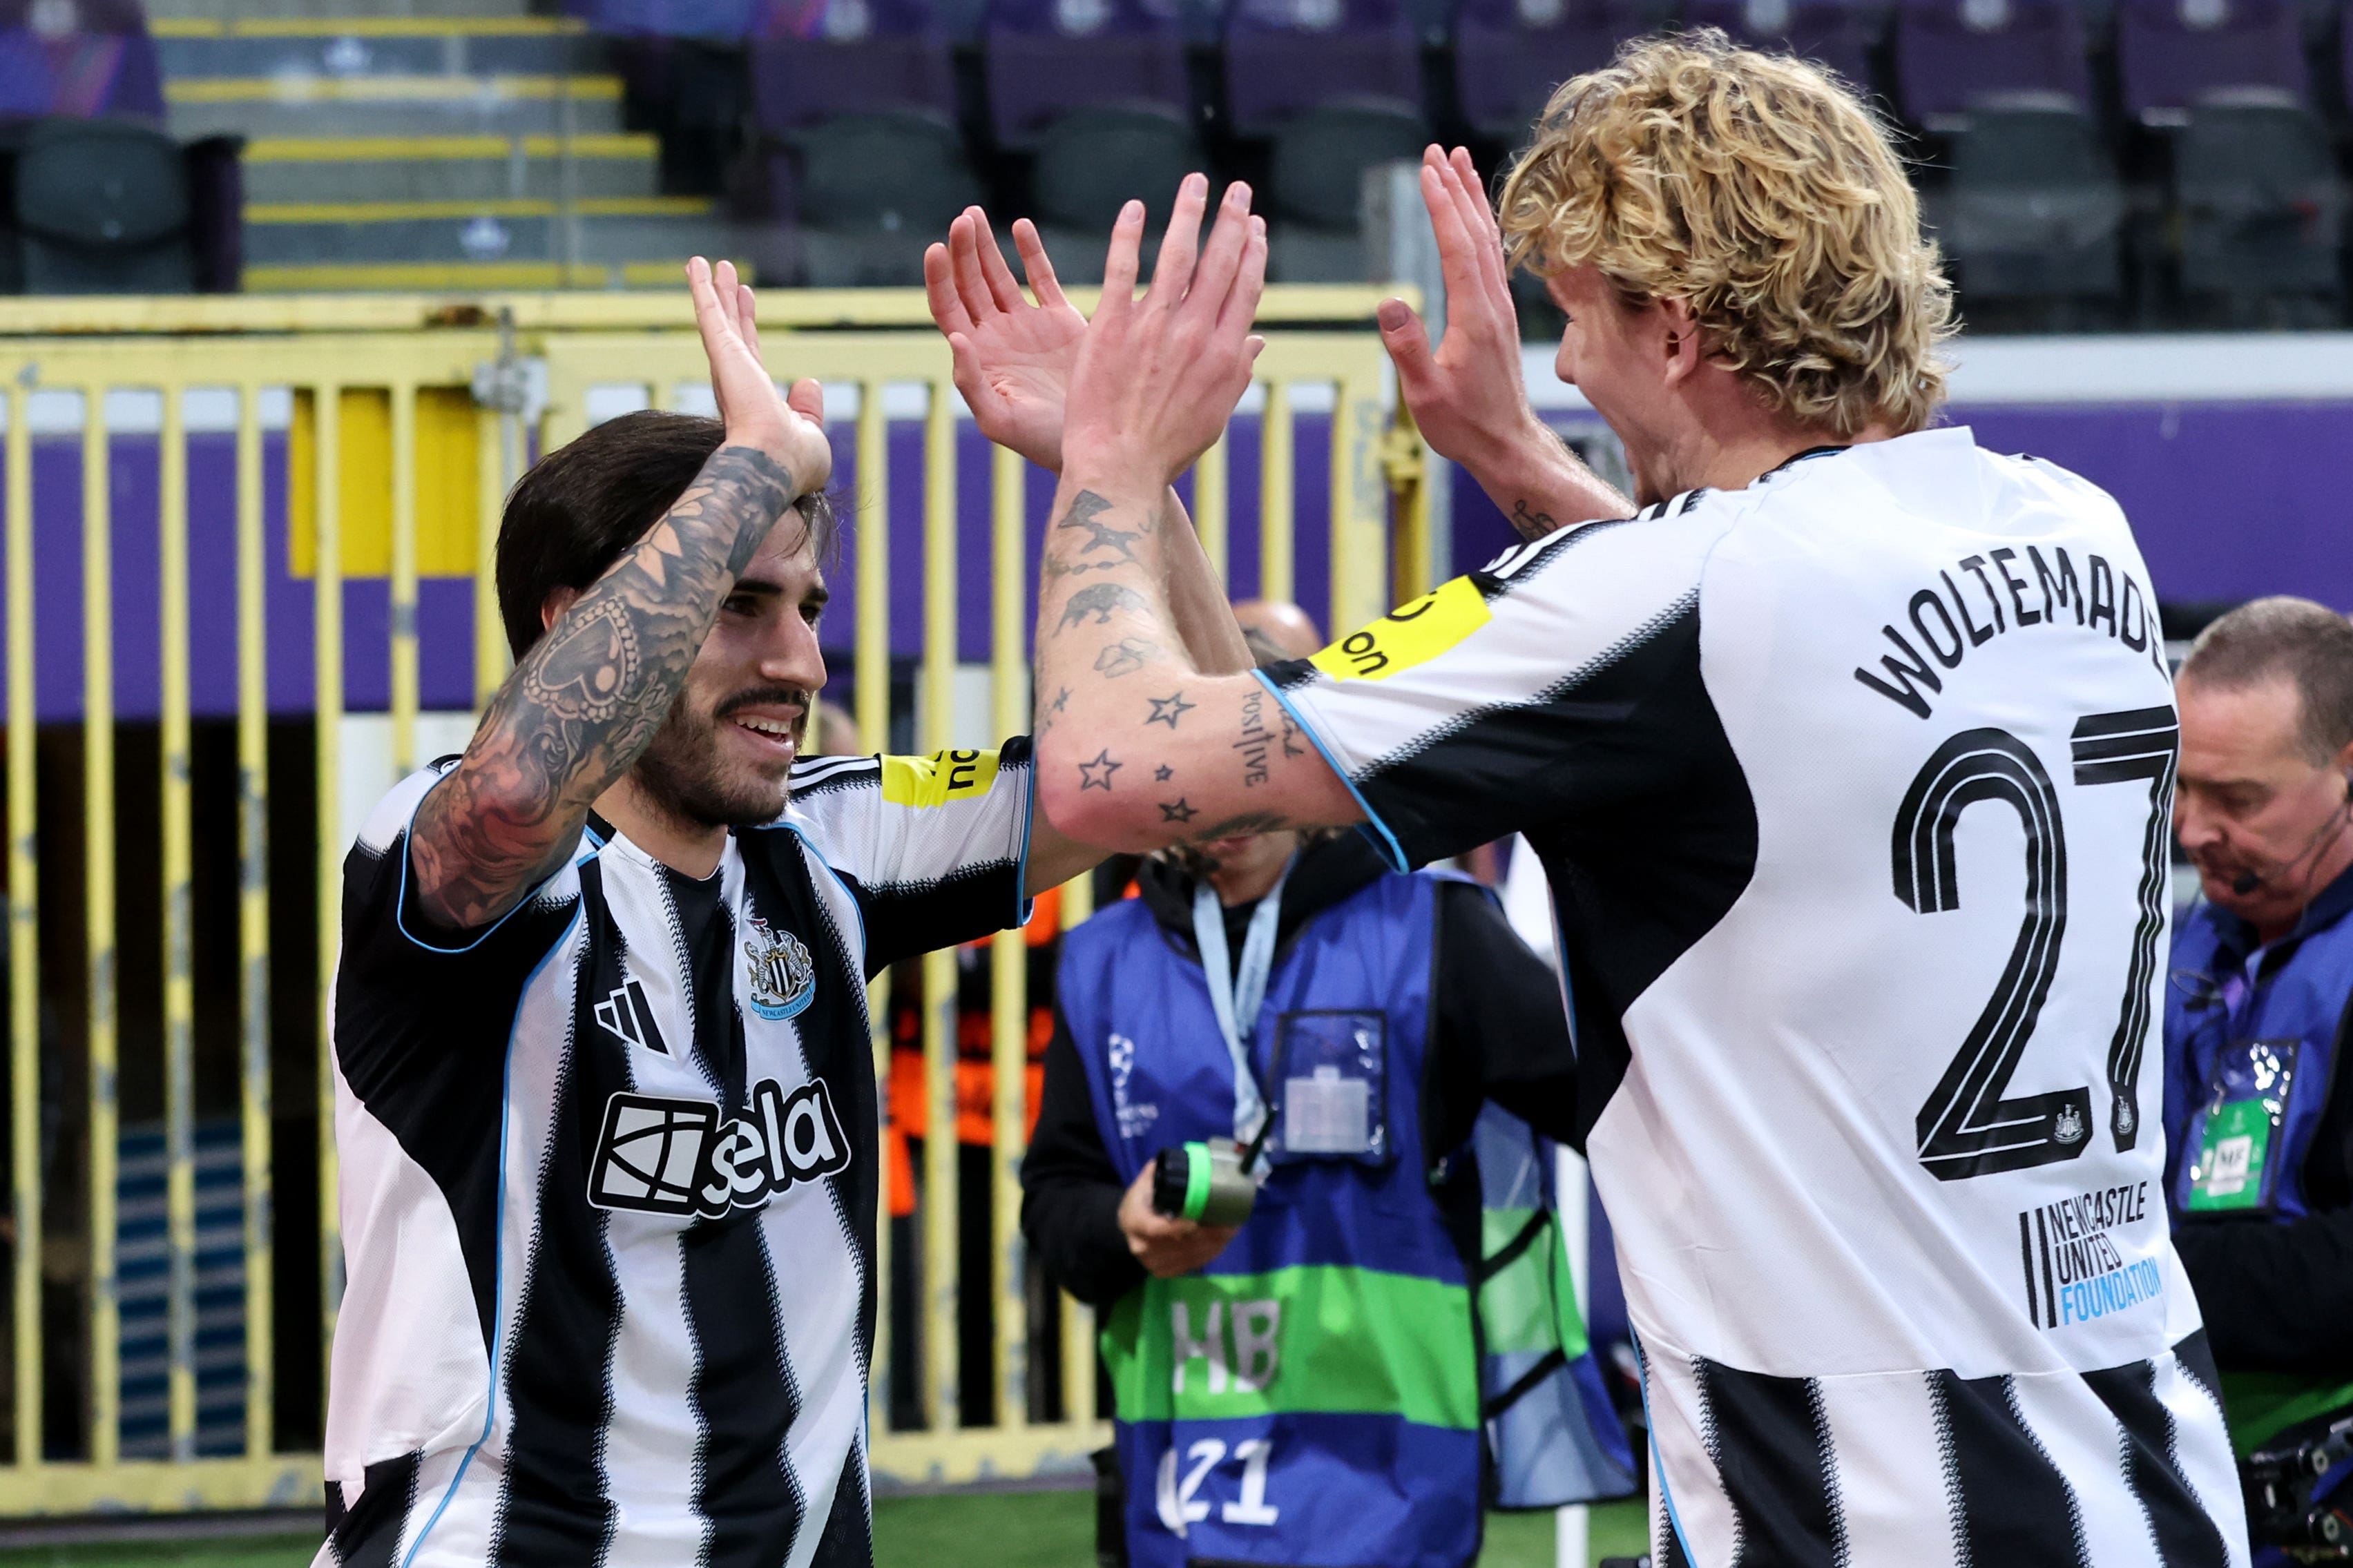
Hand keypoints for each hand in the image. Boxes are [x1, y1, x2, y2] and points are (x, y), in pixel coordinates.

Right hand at [686, 256, 831, 497]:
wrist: (775, 467)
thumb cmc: (794, 463)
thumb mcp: (809, 432)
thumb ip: (807, 408)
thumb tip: (810, 383)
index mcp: (754, 398)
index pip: (750, 352)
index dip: (746, 323)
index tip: (747, 297)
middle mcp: (736, 380)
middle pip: (730, 330)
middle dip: (727, 301)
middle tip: (725, 272)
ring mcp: (727, 367)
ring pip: (716, 319)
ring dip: (710, 289)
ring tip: (704, 262)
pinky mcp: (723, 354)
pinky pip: (709, 313)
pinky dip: (701, 288)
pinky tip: (696, 264)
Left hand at [924, 210, 1086, 472]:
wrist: (1095, 441)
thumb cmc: (1041, 443)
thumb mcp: (999, 419)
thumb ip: (972, 382)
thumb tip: (955, 339)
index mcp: (977, 356)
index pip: (947, 307)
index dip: (939, 278)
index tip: (937, 248)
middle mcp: (996, 336)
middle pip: (969, 283)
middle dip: (962, 251)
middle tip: (962, 220)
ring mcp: (1027, 325)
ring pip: (998, 275)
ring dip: (984, 245)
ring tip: (973, 215)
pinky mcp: (1060, 319)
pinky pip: (1041, 277)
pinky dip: (1030, 251)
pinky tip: (1020, 225)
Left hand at [1061, 175, 1267, 493]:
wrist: (1118, 467)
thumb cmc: (1165, 450)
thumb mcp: (1214, 415)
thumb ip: (1236, 373)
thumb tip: (1257, 341)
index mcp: (1224, 353)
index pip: (1246, 288)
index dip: (1253, 252)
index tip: (1256, 227)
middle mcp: (1195, 333)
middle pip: (1221, 263)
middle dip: (1233, 221)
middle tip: (1239, 190)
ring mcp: (1153, 327)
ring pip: (1177, 255)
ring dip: (1189, 213)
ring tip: (1196, 184)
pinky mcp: (1112, 326)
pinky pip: (1121, 268)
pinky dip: (1129, 235)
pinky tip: (1136, 208)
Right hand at [1118, 1161, 1237, 1278]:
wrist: (1128, 1225)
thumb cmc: (1140, 1201)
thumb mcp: (1144, 1184)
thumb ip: (1159, 1174)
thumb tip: (1185, 1163)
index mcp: (1134, 1221)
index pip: (1155, 1229)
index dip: (1176, 1228)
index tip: (1195, 1222)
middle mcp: (1141, 1246)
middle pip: (1177, 1246)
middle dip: (1206, 1236)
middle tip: (1228, 1225)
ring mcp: (1151, 1262)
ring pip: (1187, 1257)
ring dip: (1212, 1246)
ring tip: (1230, 1232)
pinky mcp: (1162, 1270)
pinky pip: (1189, 1265)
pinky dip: (1207, 1255)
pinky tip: (1221, 1243)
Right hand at [1376, 148, 1549, 471]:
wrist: (1507, 444)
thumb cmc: (1464, 424)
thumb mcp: (1426, 394)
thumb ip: (1407, 348)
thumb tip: (1388, 302)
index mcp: (1474, 316)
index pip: (1458, 247)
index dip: (1442, 205)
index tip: (1428, 169)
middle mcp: (1493, 304)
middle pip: (1477, 232)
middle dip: (1457, 188)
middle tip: (1439, 150)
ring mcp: (1500, 308)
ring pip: (1488, 241)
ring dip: (1472, 200)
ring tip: (1460, 165)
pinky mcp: (1500, 316)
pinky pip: (1492, 258)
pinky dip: (1481, 226)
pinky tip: (1475, 217)